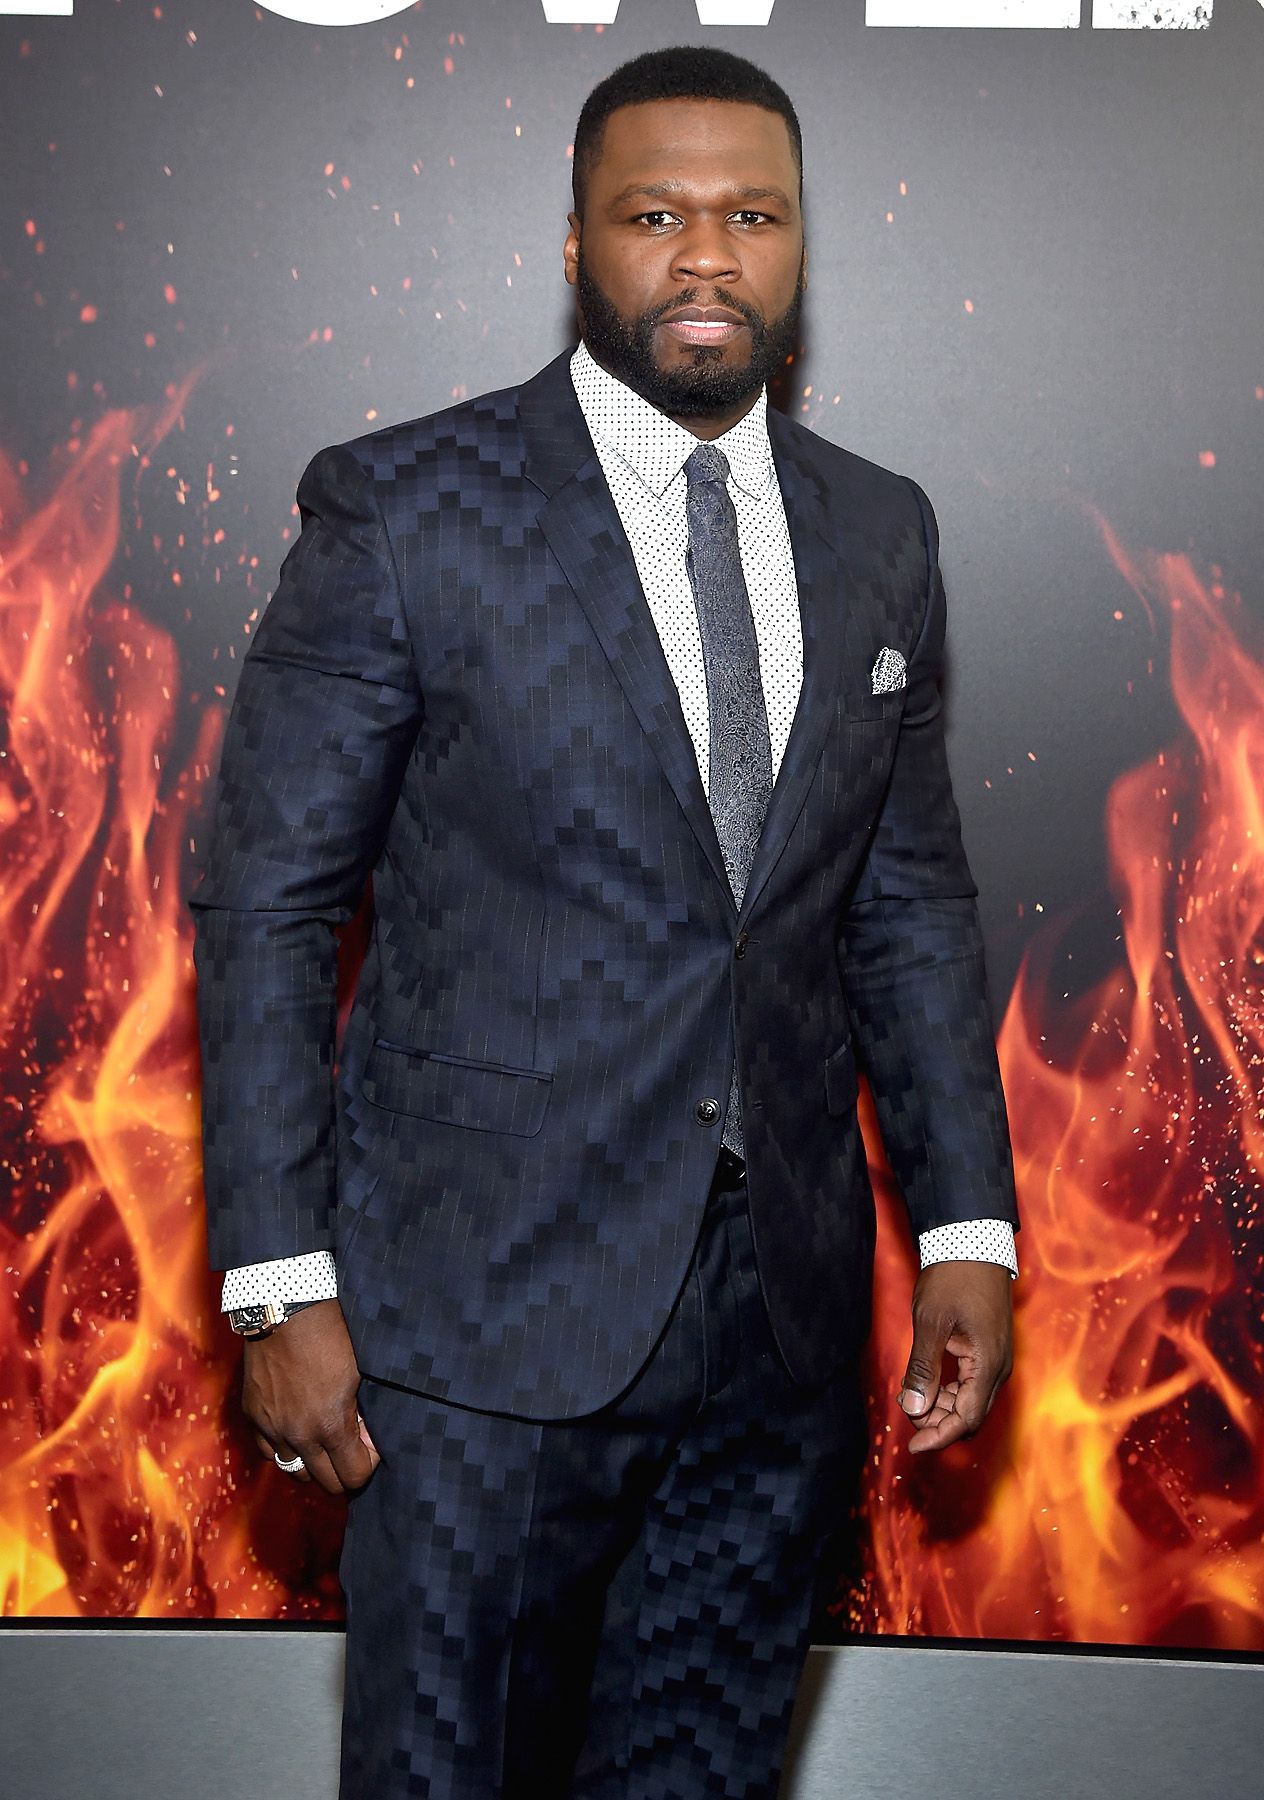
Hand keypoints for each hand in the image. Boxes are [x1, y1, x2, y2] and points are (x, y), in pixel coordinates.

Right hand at [242, 1298, 380, 1494]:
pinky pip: (269, 1451)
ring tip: (322, 1443)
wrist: (286, 1309)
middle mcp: (298, 1435)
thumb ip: (361, 1416)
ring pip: (294, 1471)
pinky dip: (284, 1447)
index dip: (367, 1466)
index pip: (353, 1477)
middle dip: (343, 1471)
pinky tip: (295, 1430)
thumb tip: (365, 1442)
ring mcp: (272, 1428)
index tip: (369, 1448)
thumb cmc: (330, 1336)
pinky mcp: (252, 1416)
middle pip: (325, 1482)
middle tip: (350, 1451)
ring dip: (312, 1462)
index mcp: (329, 1425)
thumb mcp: (357, 1376)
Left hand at [897, 1261, 1012, 1455]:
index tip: (912, 1446)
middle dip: (937, 1423)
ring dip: (941, 1406)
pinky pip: (970, 1382)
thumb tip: (914, 1409)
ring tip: (909, 1395)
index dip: (939, 1437)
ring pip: (970, 1400)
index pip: (966, 1419)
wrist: (972, 1241)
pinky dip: (948, 1389)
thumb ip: (924, 1368)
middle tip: (904, 1410)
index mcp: (988, 1365)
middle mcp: (998, 1367)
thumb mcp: (931, 1322)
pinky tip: (925, 1383)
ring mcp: (996, 1358)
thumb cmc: (953, 1277)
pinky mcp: (988, 1348)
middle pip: (970, 1415)